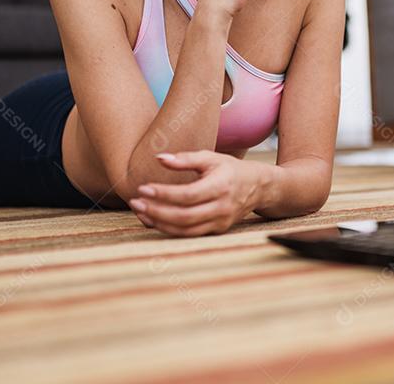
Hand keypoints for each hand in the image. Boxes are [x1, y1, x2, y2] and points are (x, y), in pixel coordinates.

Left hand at [128, 151, 260, 235]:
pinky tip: (154, 220)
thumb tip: (159, 158)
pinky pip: (189, 234)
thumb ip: (185, 159)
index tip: (143, 187)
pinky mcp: (216, 231)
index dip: (163, 193)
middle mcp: (221, 208)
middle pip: (184, 216)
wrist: (258, 187)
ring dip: (159, 223)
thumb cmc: (230, 169)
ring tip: (140, 212)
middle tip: (135, 202)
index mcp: (220, 186)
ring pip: (185, 230)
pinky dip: (169, 229)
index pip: (187, 195)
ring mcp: (220, 222)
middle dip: (156, 211)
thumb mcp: (211, 158)